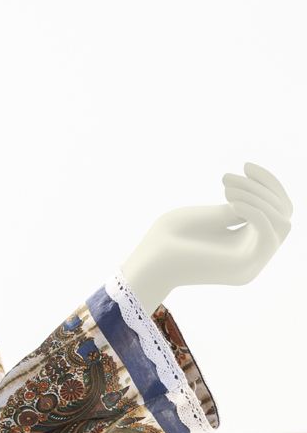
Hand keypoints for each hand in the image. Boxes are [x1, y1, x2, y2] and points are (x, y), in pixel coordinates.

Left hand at [123, 161, 292, 297]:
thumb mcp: (213, 215)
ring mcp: (252, 263)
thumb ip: (241, 208)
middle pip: (284, 214)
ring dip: (257, 196)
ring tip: (226, 188)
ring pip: (281, 221)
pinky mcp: (244, 266)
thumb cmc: (171, 237)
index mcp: (246, 245)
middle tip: (228, 177)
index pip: (277, 211)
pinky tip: (229, 201)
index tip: (245, 166)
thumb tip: (262, 194)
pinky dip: (254, 210)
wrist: (148, 260)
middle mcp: (254, 257)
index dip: (268, 185)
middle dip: (263, 188)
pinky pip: (268, 232)